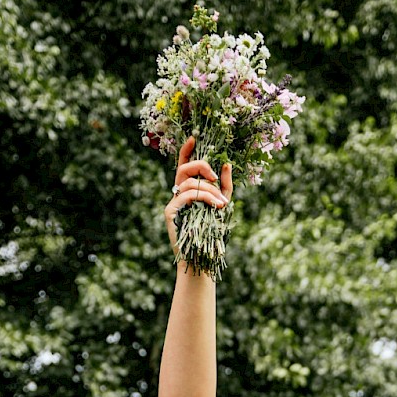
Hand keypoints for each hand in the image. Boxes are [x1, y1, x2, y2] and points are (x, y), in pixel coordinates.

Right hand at [165, 136, 232, 257]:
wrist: (203, 258)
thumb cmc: (212, 234)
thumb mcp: (222, 205)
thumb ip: (225, 186)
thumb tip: (227, 164)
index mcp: (188, 190)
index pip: (183, 165)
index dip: (186, 150)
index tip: (194, 137)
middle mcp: (177, 194)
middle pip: (184, 169)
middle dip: (201, 167)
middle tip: (216, 177)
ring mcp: (172, 203)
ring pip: (189, 183)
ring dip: (209, 189)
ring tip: (222, 203)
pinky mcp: (170, 212)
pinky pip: (187, 196)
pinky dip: (204, 197)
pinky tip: (216, 206)